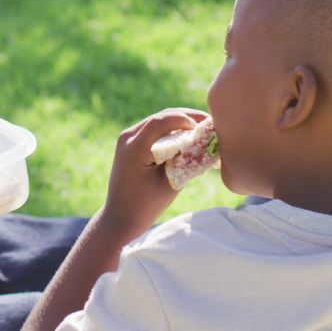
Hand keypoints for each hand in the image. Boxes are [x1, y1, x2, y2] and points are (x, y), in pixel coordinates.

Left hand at [103, 108, 208, 233]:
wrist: (121, 215)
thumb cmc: (147, 204)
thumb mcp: (172, 182)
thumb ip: (186, 160)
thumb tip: (205, 141)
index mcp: (134, 149)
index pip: (160, 122)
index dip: (184, 119)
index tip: (204, 127)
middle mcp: (127, 137)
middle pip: (161, 117)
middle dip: (187, 117)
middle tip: (210, 122)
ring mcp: (126, 138)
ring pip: (158, 120)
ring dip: (180, 121)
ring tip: (203, 127)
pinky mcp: (130, 141)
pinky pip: (153, 129)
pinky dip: (171, 129)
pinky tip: (188, 134)